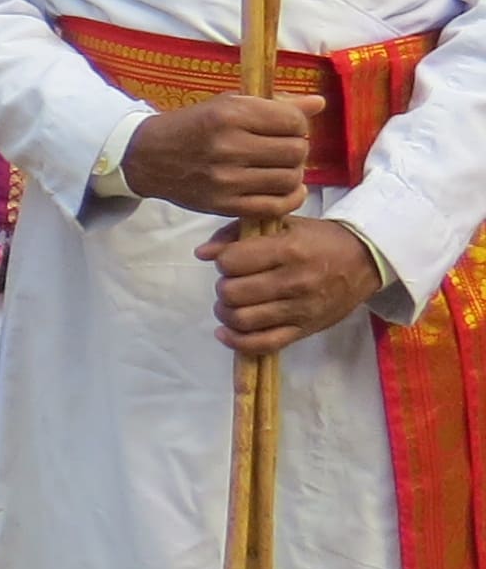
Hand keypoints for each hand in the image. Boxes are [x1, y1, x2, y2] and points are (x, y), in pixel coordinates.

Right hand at [122, 97, 310, 220]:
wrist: (147, 156)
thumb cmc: (192, 125)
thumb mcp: (227, 105)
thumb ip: (274, 105)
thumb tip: (318, 103)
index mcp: (228, 115)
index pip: (293, 121)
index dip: (298, 123)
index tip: (286, 126)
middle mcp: (227, 147)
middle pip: (296, 151)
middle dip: (297, 148)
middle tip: (282, 147)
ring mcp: (225, 179)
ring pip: (290, 179)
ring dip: (293, 172)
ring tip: (279, 166)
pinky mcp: (223, 204)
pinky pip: (276, 206)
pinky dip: (290, 198)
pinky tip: (284, 188)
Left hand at [202, 217, 384, 352]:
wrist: (365, 259)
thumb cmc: (319, 238)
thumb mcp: (282, 223)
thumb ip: (237, 233)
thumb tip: (202, 253)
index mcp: (287, 250)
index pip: (231, 262)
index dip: (223, 261)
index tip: (232, 260)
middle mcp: (294, 282)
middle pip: (232, 294)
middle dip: (223, 287)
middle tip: (233, 282)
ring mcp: (300, 310)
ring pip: (242, 320)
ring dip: (227, 313)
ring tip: (232, 303)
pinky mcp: (305, 330)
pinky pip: (263, 344)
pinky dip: (237, 341)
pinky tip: (227, 331)